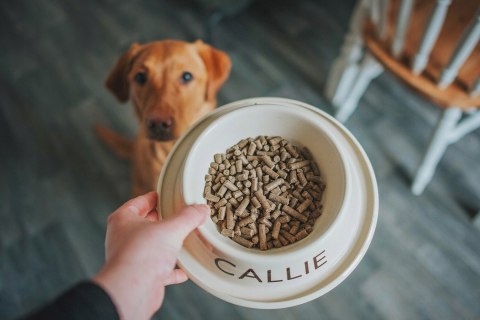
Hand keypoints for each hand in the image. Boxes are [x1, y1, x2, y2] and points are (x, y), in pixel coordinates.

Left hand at [93, 192, 208, 319]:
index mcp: (123, 220)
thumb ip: (188, 217)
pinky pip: (160, 270)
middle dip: (163, 220)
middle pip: (146, 224)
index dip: (153, 198)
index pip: (138, 202)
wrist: (133, 291)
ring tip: (185, 238)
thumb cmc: (142, 254)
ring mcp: (132, 258)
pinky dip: (172, 270)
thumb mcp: (171, 228)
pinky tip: (185, 270)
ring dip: (168, 244)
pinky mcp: (142, 276)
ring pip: (153, 247)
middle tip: (180, 215)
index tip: (165, 196)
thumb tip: (202, 209)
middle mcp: (124, 238)